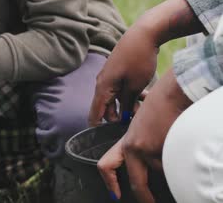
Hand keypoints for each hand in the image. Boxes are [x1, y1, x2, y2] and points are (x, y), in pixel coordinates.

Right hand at [90, 0, 202, 126]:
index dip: (100, 127)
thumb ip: (126, 104)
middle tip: (137, 120)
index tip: (109, 136)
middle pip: (106, 107)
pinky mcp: (117, 70)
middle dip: (119, 116)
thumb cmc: (138, 60)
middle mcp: (102, 82)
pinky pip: (119, 88)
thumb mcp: (135, 87)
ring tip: (143, 105)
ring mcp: (109, 75)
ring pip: (115, 98)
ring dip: (127, 104)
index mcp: (103, 87)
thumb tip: (123, 117)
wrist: (143, 34)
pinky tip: (144, 95)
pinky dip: (129, 94)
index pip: (95, 114)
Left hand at [97, 69, 191, 202]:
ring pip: (162, 171)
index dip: (109, 183)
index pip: (106, 165)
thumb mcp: (143, 126)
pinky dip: (179, 160)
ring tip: (173, 144)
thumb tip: (152, 160)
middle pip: (138, 183)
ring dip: (171, 165)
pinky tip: (180, 144)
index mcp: (127, 141)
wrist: (172, 95)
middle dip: (146, 198)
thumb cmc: (161, 106)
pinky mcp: (163, 151)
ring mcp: (148, 151)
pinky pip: (174, 165)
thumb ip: (142, 143)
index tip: (114, 194)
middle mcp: (133, 148)